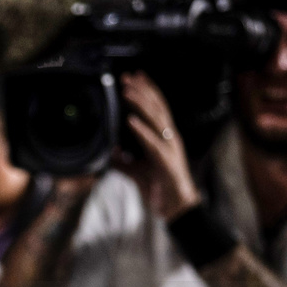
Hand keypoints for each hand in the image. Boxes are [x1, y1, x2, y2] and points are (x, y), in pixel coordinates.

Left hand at [117, 71, 201, 220]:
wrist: (176, 209)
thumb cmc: (160, 189)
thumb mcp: (136, 172)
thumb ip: (123, 162)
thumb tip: (110, 153)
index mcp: (163, 138)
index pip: (155, 108)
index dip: (145, 92)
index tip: (133, 77)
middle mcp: (169, 139)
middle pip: (156, 108)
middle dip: (142, 91)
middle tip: (127, 76)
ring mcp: (170, 149)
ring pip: (156, 120)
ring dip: (140, 104)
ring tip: (127, 91)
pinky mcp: (167, 162)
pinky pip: (152, 143)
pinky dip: (141, 130)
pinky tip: (130, 121)